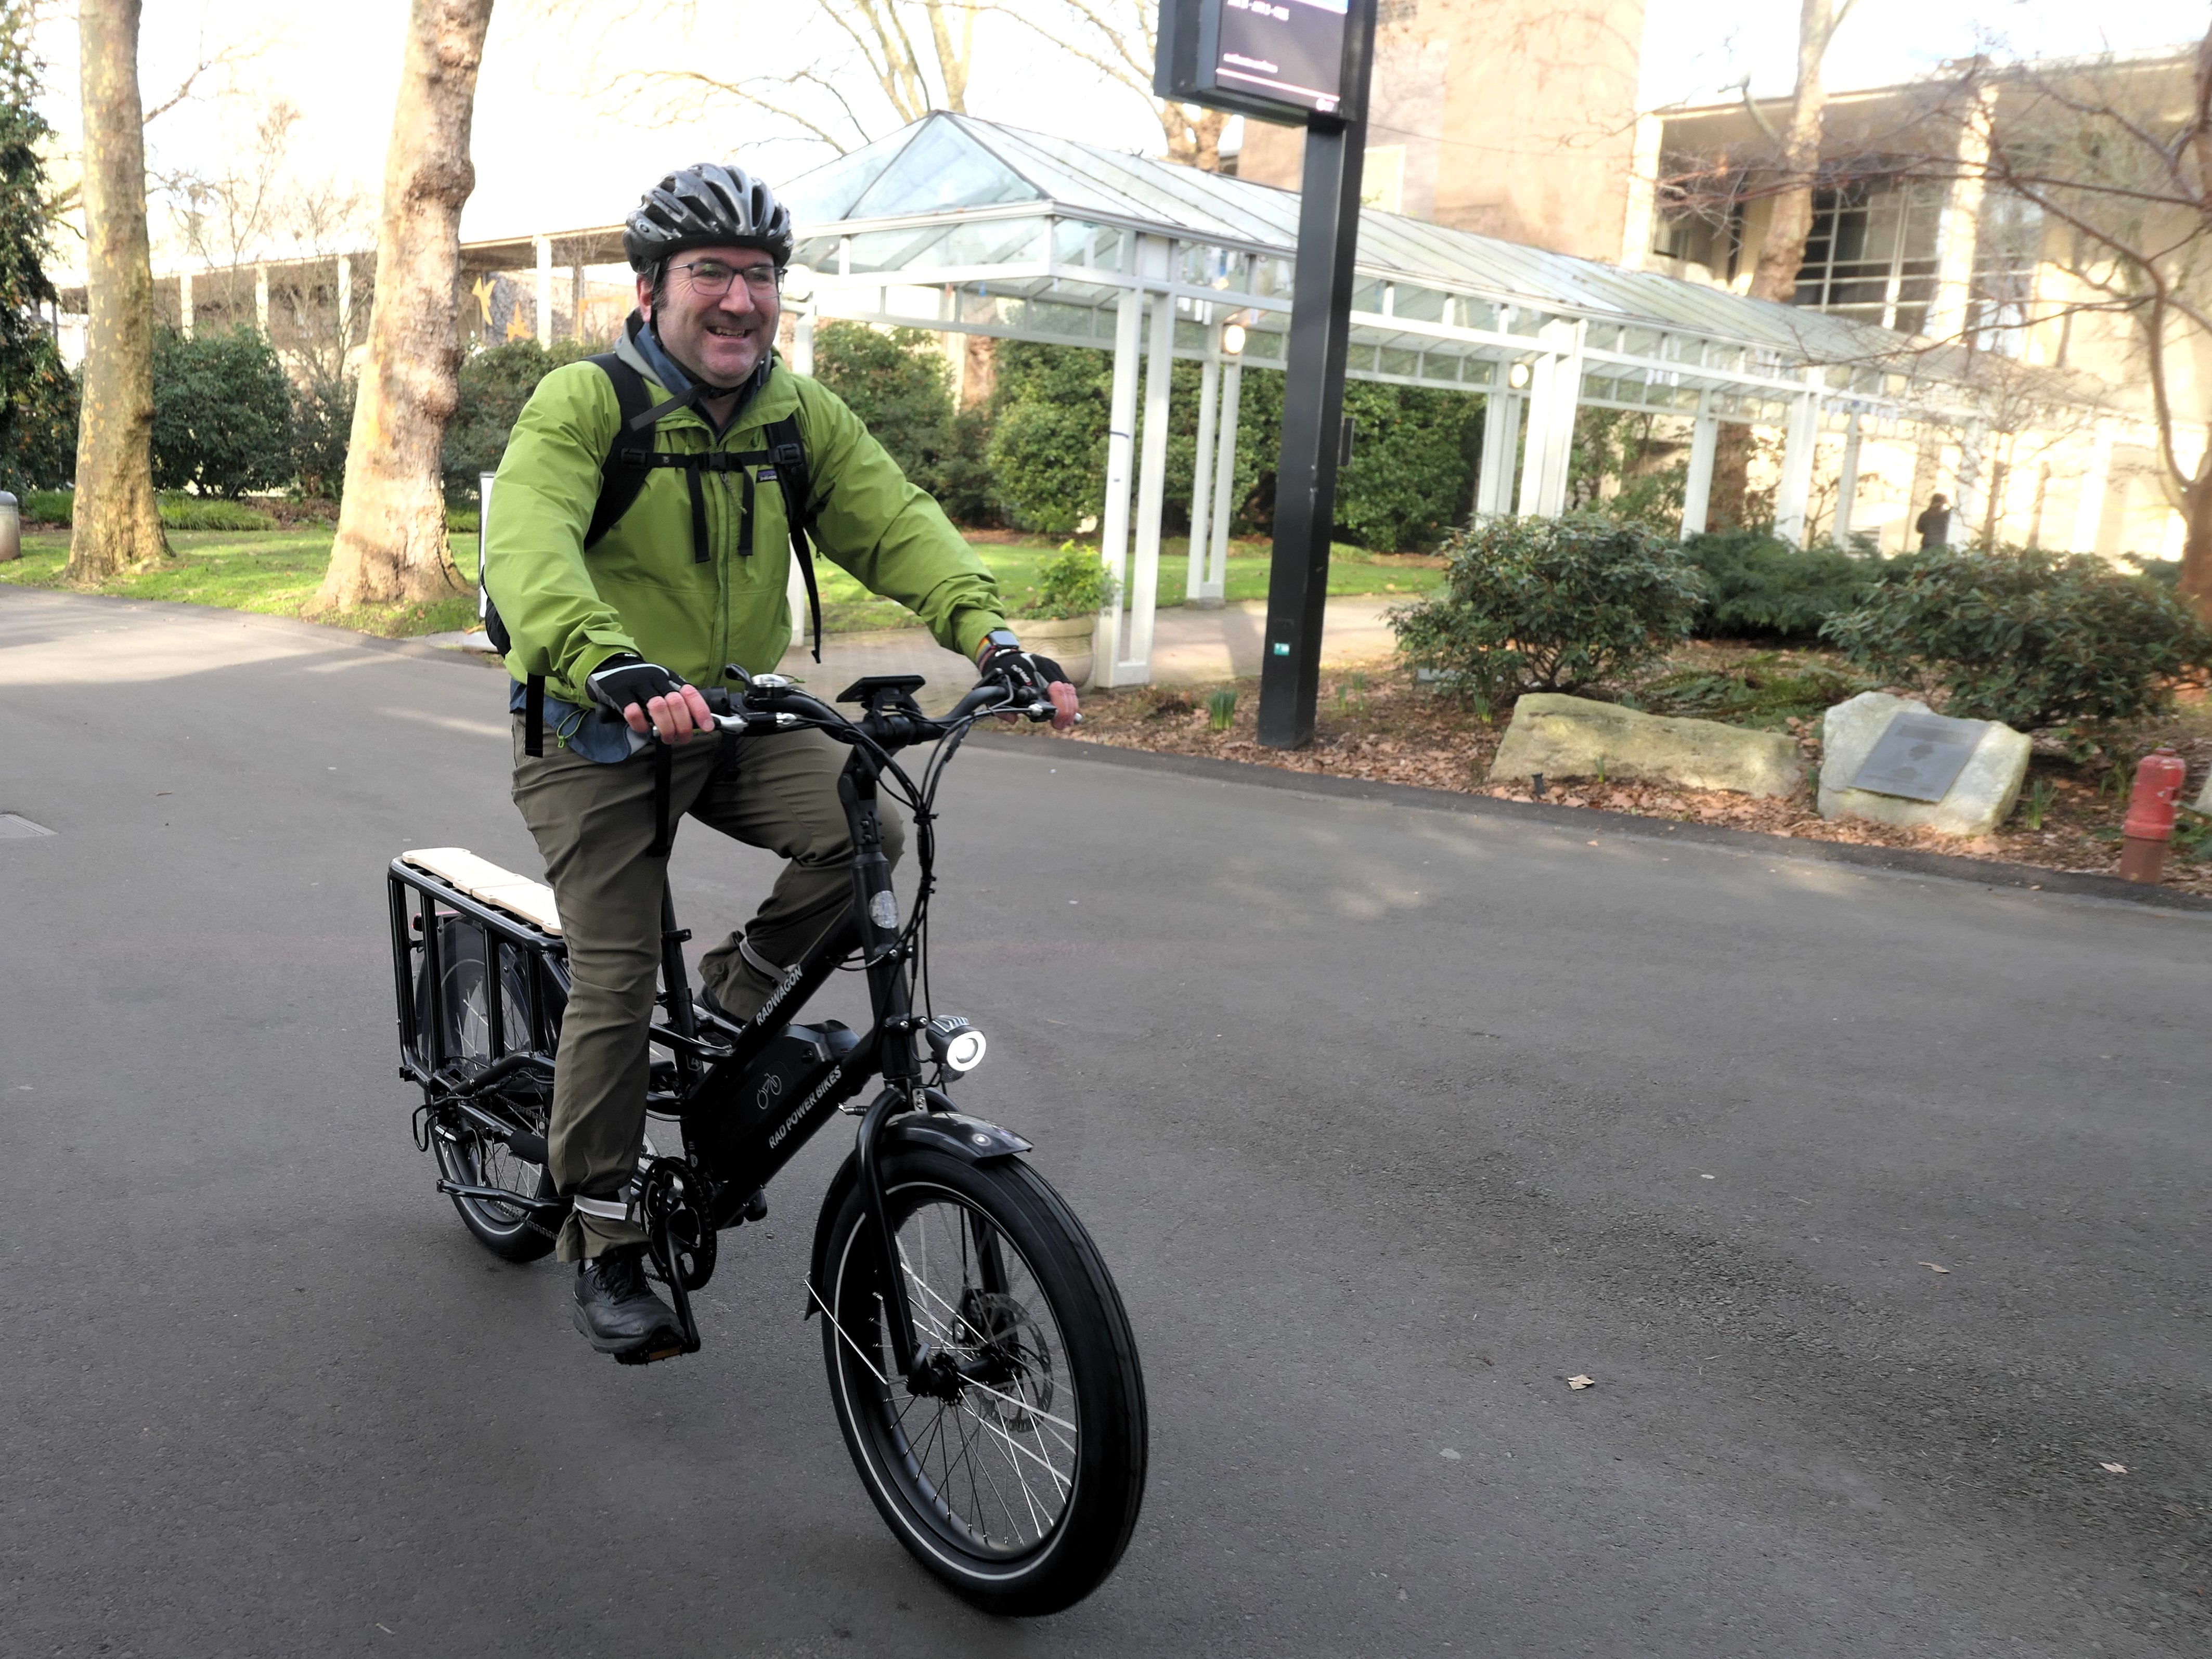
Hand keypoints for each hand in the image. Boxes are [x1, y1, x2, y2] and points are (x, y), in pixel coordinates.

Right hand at [586, 657, 715, 743]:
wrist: (608, 665)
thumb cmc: (639, 682)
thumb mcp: (660, 684)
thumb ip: (675, 700)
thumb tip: (697, 722)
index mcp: (668, 678)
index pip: (690, 692)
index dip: (700, 711)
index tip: (707, 728)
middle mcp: (655, 679)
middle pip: (676, 703)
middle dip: (683, 726)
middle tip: (682, 739)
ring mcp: (637, 684)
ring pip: (658, 707)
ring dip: (666, 728)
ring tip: (666, 738)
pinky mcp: (618, 692)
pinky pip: (633, 711)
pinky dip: (641, 725)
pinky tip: (643, 730)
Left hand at [978, 640, 1079, 730]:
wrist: (1007, 657)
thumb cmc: (1002, 674)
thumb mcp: (996, 688)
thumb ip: (1001, 705)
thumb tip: (1012, 719)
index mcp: (1024, 667)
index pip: (1041, 687)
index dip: (1051, 704)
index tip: (1052, 719)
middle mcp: (1041, 664)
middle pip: (1059, 687)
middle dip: (1064, 708)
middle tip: (1060, 724)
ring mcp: (1051, 666)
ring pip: (1067, 687)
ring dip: (1070, 706)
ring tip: (1067, 721)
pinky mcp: (1057, 670)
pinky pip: (1068, 686)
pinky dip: (1071, 701)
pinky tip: (1069, 714)